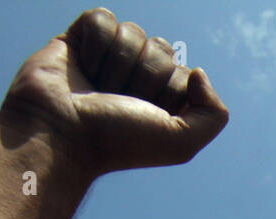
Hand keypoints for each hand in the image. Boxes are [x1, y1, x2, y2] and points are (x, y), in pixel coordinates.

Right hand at [0, 8, 228, 179]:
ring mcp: (106, 58)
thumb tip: (197, 72)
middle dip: (143, 76)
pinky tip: (82, 66)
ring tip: (96, 88)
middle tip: (117, 101)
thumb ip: (213, 114)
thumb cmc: (118, 141)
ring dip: (118, 62)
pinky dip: (95, 42)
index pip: (183, 72)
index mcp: (160, 101)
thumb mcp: (181, 142)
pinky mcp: (77, 40)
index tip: (145, 114)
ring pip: (132, 31)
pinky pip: (102, 18)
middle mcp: (135, 79)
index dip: (167, 91)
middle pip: (161, 48)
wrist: (62, 134)